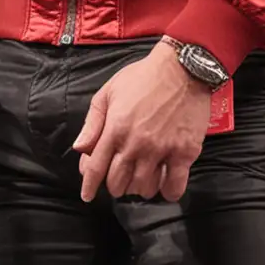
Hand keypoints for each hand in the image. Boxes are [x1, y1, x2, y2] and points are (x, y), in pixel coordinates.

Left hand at [72, 42, 209, 202]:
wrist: (183, 68)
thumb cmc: (143, 77)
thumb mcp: (109, 92)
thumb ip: (93, 122)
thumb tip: (80, 148)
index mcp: (115, 129)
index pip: (96, 168)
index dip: (89, 186)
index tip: (87, 196)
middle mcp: (136, 144)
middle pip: (118, 182)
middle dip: (115, 186)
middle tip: (120, 179)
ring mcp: (161, 150)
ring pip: (144, 187)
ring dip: (139, 188)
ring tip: (142, 179)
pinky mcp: (185, 152)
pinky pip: (174, 185)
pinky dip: (168, 192)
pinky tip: (165, 186)